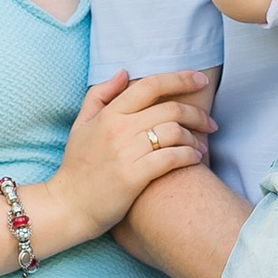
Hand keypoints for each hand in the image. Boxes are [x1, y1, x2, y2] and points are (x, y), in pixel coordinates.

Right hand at [38, 72, 214, 244]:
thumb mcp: (82, 124)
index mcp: (109, 113)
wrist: (67, 206)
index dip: (180, 78)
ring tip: (201, 146)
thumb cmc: (77, 166)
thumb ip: (100, 94)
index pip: (151, 85)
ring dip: (194, 137)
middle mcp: (118, 129)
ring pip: (174, 132)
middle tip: (209, 124)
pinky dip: (189, 155)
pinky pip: (171, 158)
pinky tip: (194, 159)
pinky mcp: (133, 177)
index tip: (200, 79)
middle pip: (170, 108)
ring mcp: (126, 152)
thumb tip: (124, 72)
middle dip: (197, 114)